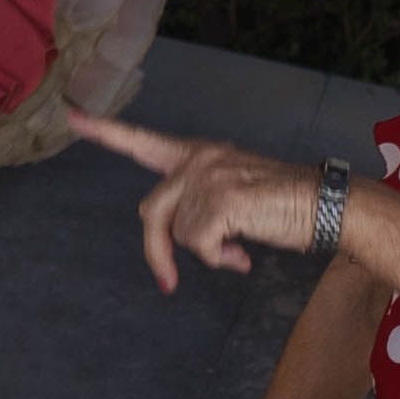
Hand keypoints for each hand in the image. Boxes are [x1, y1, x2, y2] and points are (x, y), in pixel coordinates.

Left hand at [67, 114, 323, 289]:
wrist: (328, 206)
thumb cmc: (285, 206)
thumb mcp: (231, 196)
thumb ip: (197, 205)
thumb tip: (177, 238)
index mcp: (198, 155)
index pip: (142, 141)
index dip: (105, 131)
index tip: (71, 116)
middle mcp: (198, 159)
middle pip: (151, 213)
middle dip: (158, 252)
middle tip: (168, 283)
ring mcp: (208, 177)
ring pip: (180, 235)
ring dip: (208, 253)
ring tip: (241, 249)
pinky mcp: (220, 200)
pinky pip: (199, 246)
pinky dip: (220, 259)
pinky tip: (244, 255)